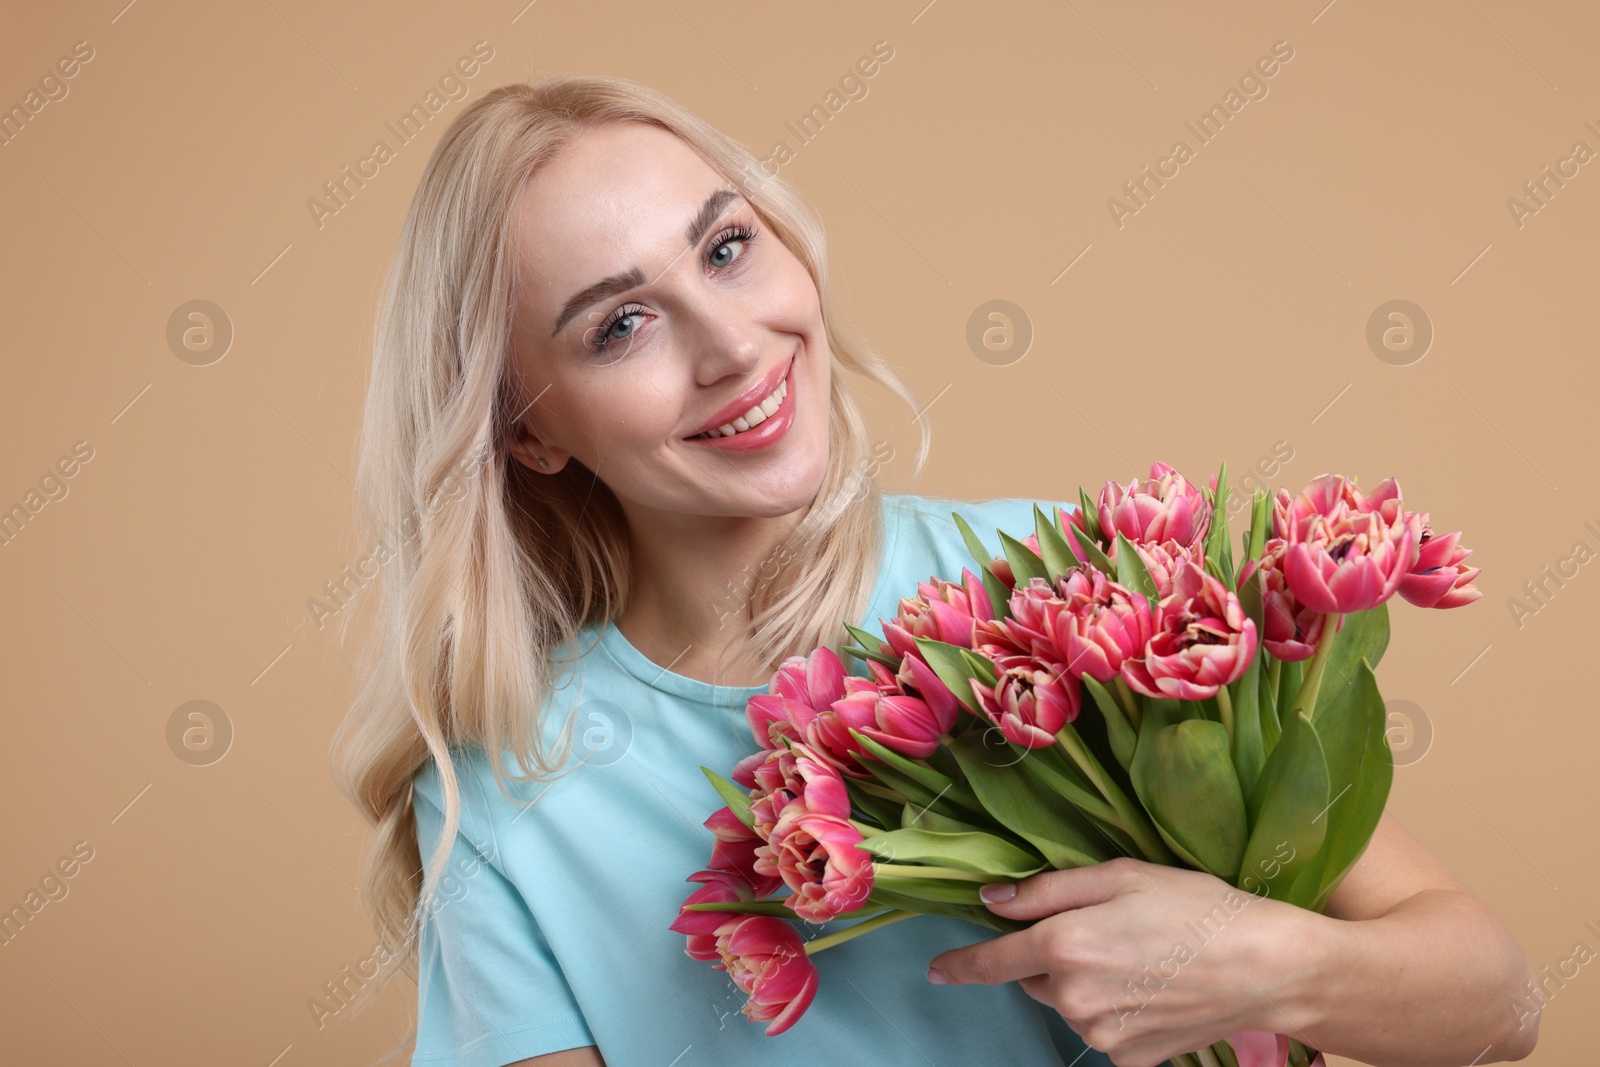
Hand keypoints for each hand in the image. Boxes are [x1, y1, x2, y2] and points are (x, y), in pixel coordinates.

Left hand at [925, 857, 1320, 1066]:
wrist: (1265, 968)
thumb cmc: (1195, 908)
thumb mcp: (1118, 875)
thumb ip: (1046, 890)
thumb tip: (992, 902)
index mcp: (1063, 946)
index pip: (992, 961)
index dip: (961, 965)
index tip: (937, 970)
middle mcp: (1073, 998)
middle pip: (1035, 978)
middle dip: (1050, 956)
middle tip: (1103, 931)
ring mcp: (1100, 1035)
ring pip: (1068, 1004)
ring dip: (1083, 983)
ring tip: (1139, 957)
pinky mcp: (1129, 1059)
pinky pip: (1101, 1029)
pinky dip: (1114, 1010)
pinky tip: (1152, 989)